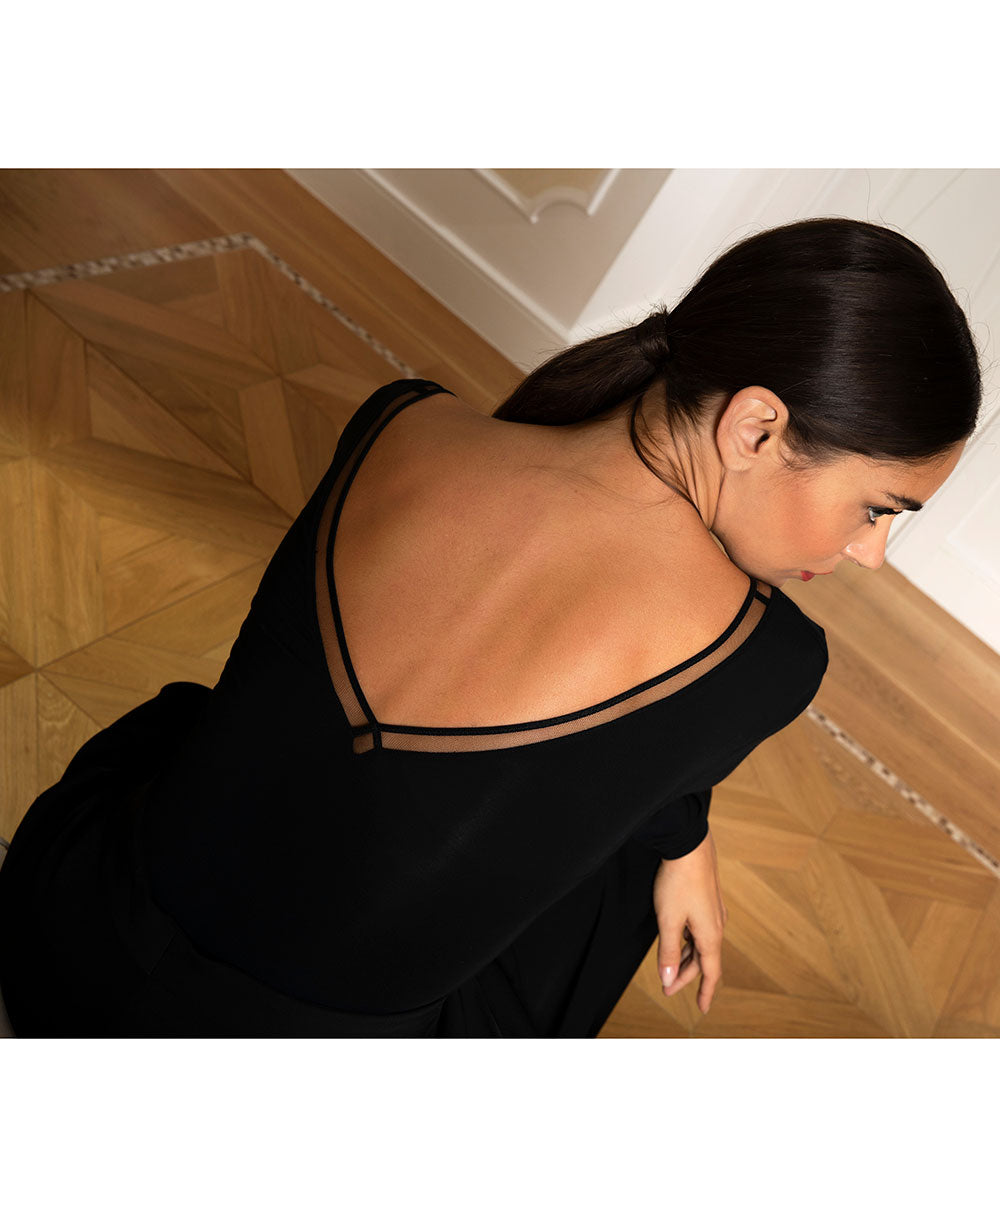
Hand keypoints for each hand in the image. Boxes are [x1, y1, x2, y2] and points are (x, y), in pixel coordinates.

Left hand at [652, 829, 727, 1014]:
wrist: (689, 844)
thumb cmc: (678, 881)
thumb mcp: (668, 921)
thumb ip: (668, 952)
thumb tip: (668, 979)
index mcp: (711, 935)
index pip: (710, 973)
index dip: (705, 992)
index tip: (702, 1009)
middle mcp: (717, 925)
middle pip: (703, 959)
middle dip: (685, 975)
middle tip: (667, 987)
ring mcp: (713, 912)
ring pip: (701, 944)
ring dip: (686, 958)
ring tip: (669, 966)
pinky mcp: (707, 899)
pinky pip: (700, 929)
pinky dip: (688, 940)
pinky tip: (678, 938)